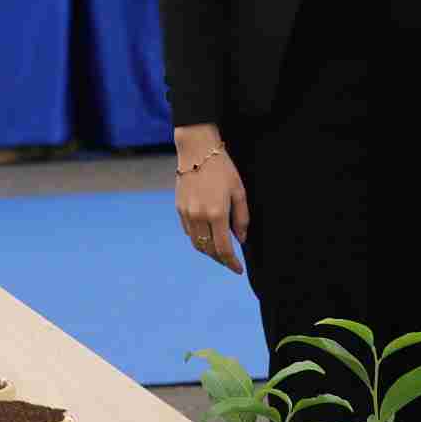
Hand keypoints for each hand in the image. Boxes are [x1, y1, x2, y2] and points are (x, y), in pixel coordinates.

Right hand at [174, 125, 248, 274]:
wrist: (197, 151)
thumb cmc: (222, 169)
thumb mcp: (239, 191)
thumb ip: (241, 218)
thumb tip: (241, 239)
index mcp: (216, 213)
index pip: (224, 248)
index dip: (231, 263)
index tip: (238, 270)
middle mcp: (199, 217)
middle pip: (208, 250)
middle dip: (220, 260)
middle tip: (230, 263)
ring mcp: (186, 213)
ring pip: (197, 243)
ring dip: (208, 252)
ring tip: (219, 253)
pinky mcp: (179, 208)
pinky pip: (189, 232)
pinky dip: (198, 239)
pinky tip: (207, 236)